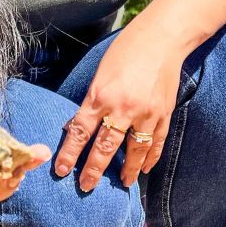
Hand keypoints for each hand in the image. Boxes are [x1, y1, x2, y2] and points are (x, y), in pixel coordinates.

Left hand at [54, 31, 182, 191]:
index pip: (80, 132)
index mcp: (101, 96)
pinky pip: (156, 142)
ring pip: (134, 151)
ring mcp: (146, 113)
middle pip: (106, 147)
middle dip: (94, 170)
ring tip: (123, 184)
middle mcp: (123, 108)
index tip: (61, 171)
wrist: (162, 39)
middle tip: (86, 187)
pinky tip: (145, 169)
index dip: (70, 154)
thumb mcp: (99, 73)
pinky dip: (151, 158)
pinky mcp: (164, 114)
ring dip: (128, 170)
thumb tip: (78, 126)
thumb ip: (92, 101)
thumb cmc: (126, 51)